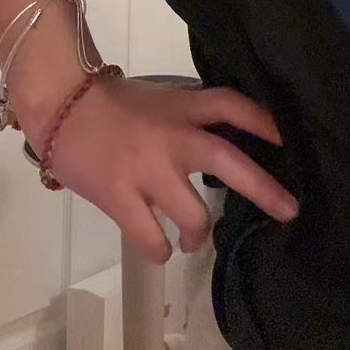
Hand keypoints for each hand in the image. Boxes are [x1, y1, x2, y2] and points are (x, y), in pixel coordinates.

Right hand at [42, 77, 300, 262]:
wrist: (59, 106)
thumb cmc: (109, 104)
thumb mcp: (158, 100)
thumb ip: (188, 119)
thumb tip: (224, 147)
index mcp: (181, 107)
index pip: (231, 106)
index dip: (264, 121)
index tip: (290, 140)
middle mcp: (171, 137)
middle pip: (228, 162)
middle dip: (264, 189)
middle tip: (290, 210)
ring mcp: (146, 170)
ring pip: (193, 215)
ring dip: (198, 234)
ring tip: (191, 239)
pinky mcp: (119, 198)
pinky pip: (152, 239)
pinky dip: (160, 249)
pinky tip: (160, 247)